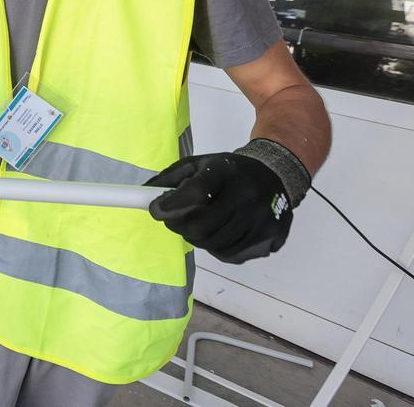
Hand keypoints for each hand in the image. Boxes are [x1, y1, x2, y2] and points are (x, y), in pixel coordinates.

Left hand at [146, 152, 292, 263]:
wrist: (274, 175)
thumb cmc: (228, 171)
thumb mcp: (198, 164)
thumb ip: (169, 178)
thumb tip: (143, 194)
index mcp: (226, 172)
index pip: (196, 192)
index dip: (171, 205)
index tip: (156, 210)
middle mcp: (247, 196)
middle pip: (202, 226)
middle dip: (179, 227)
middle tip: (173, 221)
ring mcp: (262, 219)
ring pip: (215, 244)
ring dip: (197, 239)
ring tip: (196, 227)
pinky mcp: (272, 237)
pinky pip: (232, 255)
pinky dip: (217, 248)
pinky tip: (218, 233)